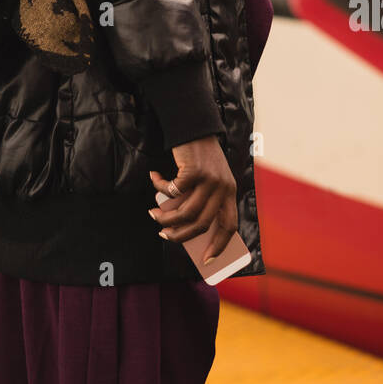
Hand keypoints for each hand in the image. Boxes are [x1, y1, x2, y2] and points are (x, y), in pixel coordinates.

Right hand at [149, 136, 237, 263]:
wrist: (193, 123)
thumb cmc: (198, 155)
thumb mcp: (206, 178)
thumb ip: (200, 200)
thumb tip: (183, 229)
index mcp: (230, 191)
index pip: (229, 225)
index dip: (219, 245)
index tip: (207, 259)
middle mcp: (223, 187)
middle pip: (201, 223)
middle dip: (180, 235)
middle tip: (163, 234)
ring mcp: (209, 179)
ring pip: (185, 212)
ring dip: (165, 216)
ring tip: (153, 212)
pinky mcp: (194, 171)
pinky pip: (172, 190)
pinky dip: (160, 187)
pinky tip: (154, 177)